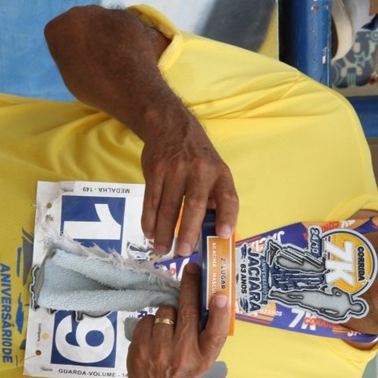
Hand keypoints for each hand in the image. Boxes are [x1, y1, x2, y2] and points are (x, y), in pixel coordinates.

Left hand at [125, 264, 230, 377]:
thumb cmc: (184, 372)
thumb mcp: (202, 359)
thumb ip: (207, 333)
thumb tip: (211, 298)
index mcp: (203, 357)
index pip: (215, 334)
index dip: (219, 313)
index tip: (220, 295)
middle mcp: (183, 354)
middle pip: (188, 312)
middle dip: (190, 286)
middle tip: (191, 268)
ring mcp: (159, 351)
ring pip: (165, 312)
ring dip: (168, 313)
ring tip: (169, 329)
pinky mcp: (140, 347)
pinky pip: (148, 319)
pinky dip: (152, 322)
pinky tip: (155, 336)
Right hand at [139, 109, 237, 256]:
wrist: (170, 125)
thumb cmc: (196, 156)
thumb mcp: (215, 169)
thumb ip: (215, 197)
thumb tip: (215, 230)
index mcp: (219, 174)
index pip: (228, 197)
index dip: (227, 216)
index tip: (223, 234)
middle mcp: (199, 171)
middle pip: (194, 205)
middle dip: (188, 231)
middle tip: (182, 251)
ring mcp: (175, 170)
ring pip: (168, 207)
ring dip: (164, 231)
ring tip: (163, 249)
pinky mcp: (155, 171)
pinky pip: (151, 200)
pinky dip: (149, 220)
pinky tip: (150, 233)